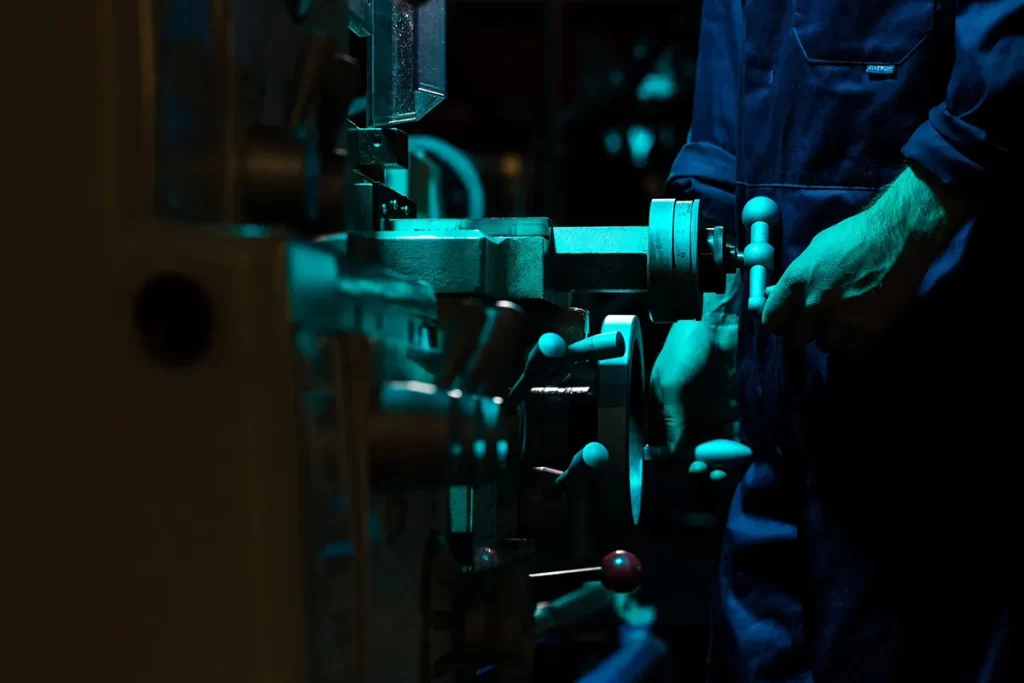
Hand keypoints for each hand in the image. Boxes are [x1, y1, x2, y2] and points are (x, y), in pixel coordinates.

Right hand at [650, 320, 738, 479]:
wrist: (714, 323)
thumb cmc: (683, 349)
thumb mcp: (670, 384)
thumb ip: (672, 419)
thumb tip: (672, 452)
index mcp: (661, 408)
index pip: (662, 441)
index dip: (669, 458)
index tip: (680, 468)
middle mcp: (683, 413)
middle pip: (687, 448)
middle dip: (695, 463)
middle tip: (703, 470)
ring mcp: (706, 411)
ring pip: (710, 445)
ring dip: (715, 462)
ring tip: (720, 472)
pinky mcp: (729, 407)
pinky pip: (731, 434)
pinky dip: (734, 449)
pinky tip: (738, 458)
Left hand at [761, 209, 927, 352]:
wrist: (898, 234)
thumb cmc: (854, 236)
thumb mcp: (815, 250)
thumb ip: (793, 278)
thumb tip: (770, 294)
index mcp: (796, 281)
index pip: (771, 320)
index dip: (779, 322)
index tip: (787, 321)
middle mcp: (814, 303)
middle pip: (796, 339)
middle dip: (806, 331)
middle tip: (819, 321)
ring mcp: (842, 317)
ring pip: (826, 345)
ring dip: (833, 336)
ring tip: (845, 319)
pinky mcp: (870, 327)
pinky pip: (853, 350)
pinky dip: (856, 342)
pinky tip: (862, 325)